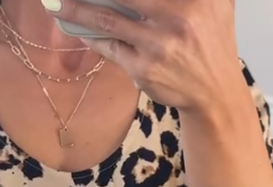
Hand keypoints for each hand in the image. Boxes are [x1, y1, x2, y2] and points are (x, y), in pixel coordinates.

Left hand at [43, 0, 244, 112]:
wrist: (214, 92)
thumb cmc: (209, 42)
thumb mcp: (215, 3)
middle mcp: (178, 15)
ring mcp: (158, 44)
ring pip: (109, 19)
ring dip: (79, 10)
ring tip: (57, 4)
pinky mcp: (143, 68)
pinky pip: (110, 47)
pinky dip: (92, 36)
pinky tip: (78, 28)